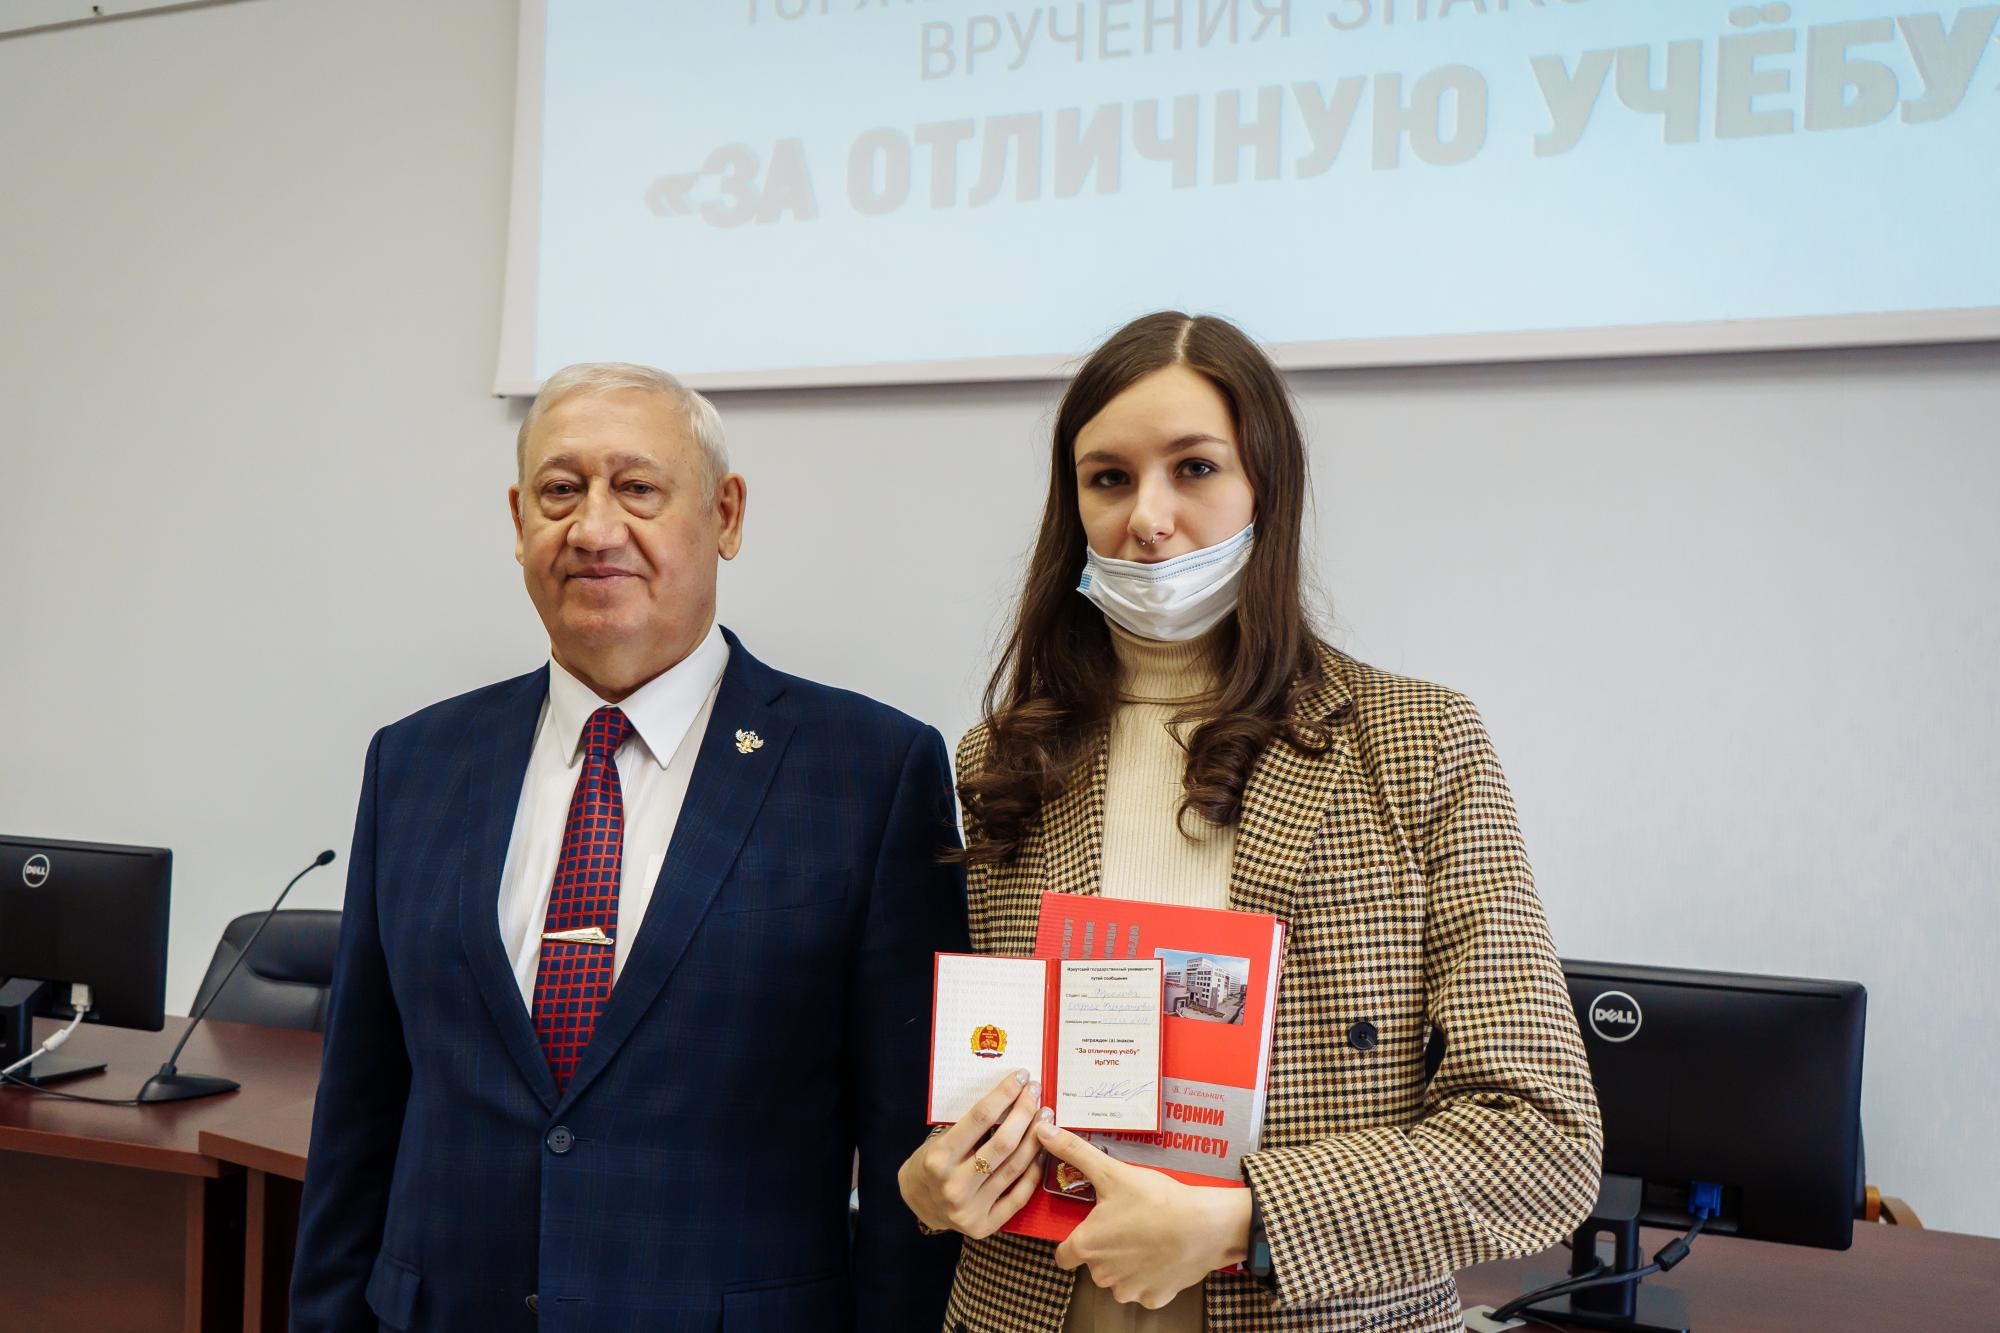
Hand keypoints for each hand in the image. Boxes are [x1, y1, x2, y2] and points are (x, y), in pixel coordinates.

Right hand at [898, 1070, 1050, 1238]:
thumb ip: (971, 1126)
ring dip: (1036, 1137)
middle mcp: (954, 1185)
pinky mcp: (984, 1226)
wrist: (919, 1205)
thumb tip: (1011, 1096)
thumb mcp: (940, 1140)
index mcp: (939, 1158)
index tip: (1020, 1076)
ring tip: (1046, 1116)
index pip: (979, 1118)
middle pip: (1003, 1142)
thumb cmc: (932, 1163)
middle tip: (1036, 1092)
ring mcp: (970, 1209)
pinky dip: (1033, 1170)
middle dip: (1025, 1112)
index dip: (1004, 1094)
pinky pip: (1019, 1195)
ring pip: (1015, 1167)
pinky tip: (1042, 1150)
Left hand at [1038, 1121, 1252, 1308]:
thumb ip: (1074, 1152)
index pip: (1063, 1256)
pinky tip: (1160, 1254)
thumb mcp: (1112, 1172)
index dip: (1074, 1241)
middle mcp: (1102, 1274)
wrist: (1204, 1227)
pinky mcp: (1153, 1298)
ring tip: (1145, 1237)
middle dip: (1105, 1248)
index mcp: (1087, 1246)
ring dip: (1126, 1265)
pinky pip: (1144, 1290)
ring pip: (1117, 1280)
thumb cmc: (1157, 1201)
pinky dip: (1149, 1277)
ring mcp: (1128, 1289)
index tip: (1091, 1228)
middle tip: (1125, 1224)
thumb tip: (1043, 1131)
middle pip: (1093, 1265)